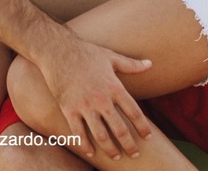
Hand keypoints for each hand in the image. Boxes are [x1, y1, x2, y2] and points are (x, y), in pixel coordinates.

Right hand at [37, 36, 153, 160]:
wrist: (57, 51)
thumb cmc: (86, 52)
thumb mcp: (110, 56)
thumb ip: (131, 64)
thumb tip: (150, 63)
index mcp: (114, 86)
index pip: (134, 112)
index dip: (143, 128)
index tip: (148, 138)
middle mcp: (101, 99)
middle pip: (119, 129)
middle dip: (129, 145)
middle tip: (134, 154)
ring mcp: (84, 105)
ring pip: (100, 135)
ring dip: (110, 149)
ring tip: (116, 156)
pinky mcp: (68, 109)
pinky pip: (78, 133)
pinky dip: (85, 146)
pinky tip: (91, 153)